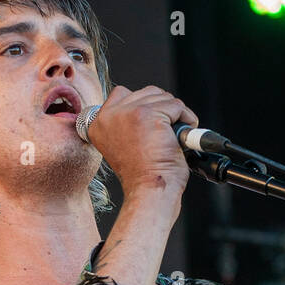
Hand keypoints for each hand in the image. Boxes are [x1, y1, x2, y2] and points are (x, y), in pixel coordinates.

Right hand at [85, 84, 197, 198]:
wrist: (149, 192)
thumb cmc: (141, 176)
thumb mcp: (123, 144)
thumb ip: (126, 122)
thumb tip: (147, 104)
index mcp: (98, 123)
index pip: (122, 94)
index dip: (143, 108)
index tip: (149, 130)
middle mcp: (109, 115)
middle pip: (145, 92)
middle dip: (161, 110)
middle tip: (164, 135)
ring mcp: (129, 113)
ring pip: (162, 97)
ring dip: (174, 114)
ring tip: (172, 137)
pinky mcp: (150, 115)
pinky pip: (176, 105)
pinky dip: (186, 118)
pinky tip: (182, 137)